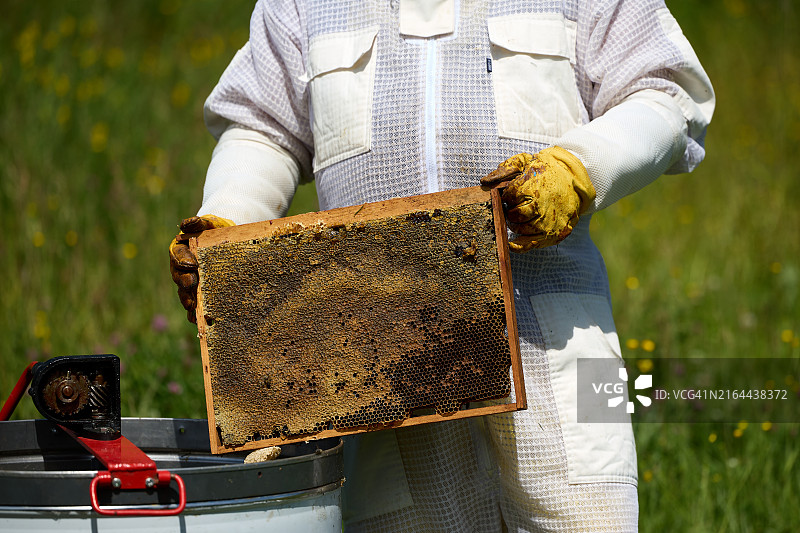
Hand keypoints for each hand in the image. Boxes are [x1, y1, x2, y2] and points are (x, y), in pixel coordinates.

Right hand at [168, 215, 233, 322]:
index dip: (183, 260)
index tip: (192, 264)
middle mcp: (182, 268)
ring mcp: (190, 282)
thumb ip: (199, 223)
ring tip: (193, 305)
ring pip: (185, 293)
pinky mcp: (199, 294)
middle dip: (184, 281)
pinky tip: (198, 319)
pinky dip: (194, 313)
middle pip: (179, 277)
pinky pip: (194, 306)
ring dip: (188, 300)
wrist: (226, 243)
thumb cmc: (215, 232)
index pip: (178, 255)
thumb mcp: (209, 224)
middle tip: (191, 283)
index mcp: (181, 251)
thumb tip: (188, 223)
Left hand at [481, 146, 595, 252]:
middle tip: (515, 206)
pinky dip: (518, 245)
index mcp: (532, 187)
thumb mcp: (525, 162)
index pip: (508, 197)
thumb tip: (484, 181)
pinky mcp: (553, 234)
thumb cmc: (547, 170)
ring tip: (522, 216)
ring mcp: (547, 222)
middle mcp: (539, 207)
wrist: (575, 179)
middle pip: (513, 215)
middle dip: (511, 211)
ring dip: (516, 224)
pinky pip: (530, 244)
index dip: (507, 196)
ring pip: (521, 229)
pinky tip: (511, 242)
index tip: (512, 194)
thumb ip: (504, 170)